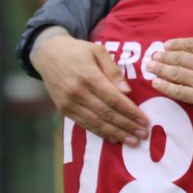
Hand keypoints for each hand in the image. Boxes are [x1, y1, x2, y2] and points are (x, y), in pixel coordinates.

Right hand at [32, 32, 147, 144]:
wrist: (48, 54)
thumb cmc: (77, 51)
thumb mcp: (97, 51)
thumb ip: (113, 70)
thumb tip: (127, 91)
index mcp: (88, 76)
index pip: (114, 99)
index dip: (130, 112)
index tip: (145, 121)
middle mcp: (77, 92)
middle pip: (107, 113)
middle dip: (127, 126)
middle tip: (143, 135)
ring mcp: (69, 103)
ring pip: (96, 122)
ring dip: (116, 133)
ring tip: (133, 141)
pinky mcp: (64, 110)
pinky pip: (85, 124)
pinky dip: (100, 133)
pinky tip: (114, 138)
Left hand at [148, 13, 192, 122]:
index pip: (192, 44)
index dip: (178, 43)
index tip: (167, 44)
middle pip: (180, 58)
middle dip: (165, 56)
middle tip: (153, 56)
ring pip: (175, 73)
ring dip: (161, 69)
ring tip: (150, 67)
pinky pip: (178, 91)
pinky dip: (166, 87)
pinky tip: (156, 84)